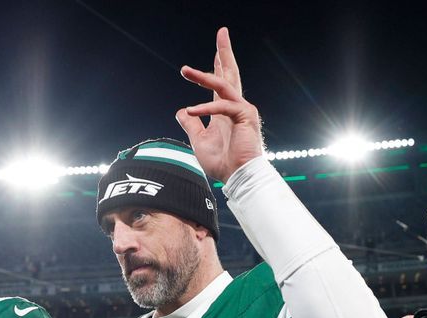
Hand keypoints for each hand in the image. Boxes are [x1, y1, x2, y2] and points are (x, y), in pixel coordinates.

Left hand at [175, 27, 264, 182]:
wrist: (237, 178)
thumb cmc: (222, 162)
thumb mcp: (199, 141)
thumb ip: (192, 125)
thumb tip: (182, 111)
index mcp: (225, 110)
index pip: (221, 82)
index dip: (217, 65)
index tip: (216, 50)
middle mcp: (235, 106)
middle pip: (230, 73)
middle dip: (224, 52)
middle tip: (222, 31)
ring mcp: (242, 110)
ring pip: (222, 85)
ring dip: (203, 76)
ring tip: (184, 70)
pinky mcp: (244, 116)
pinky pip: (222, 107)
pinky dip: (205, 109)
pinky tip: (191, 110)